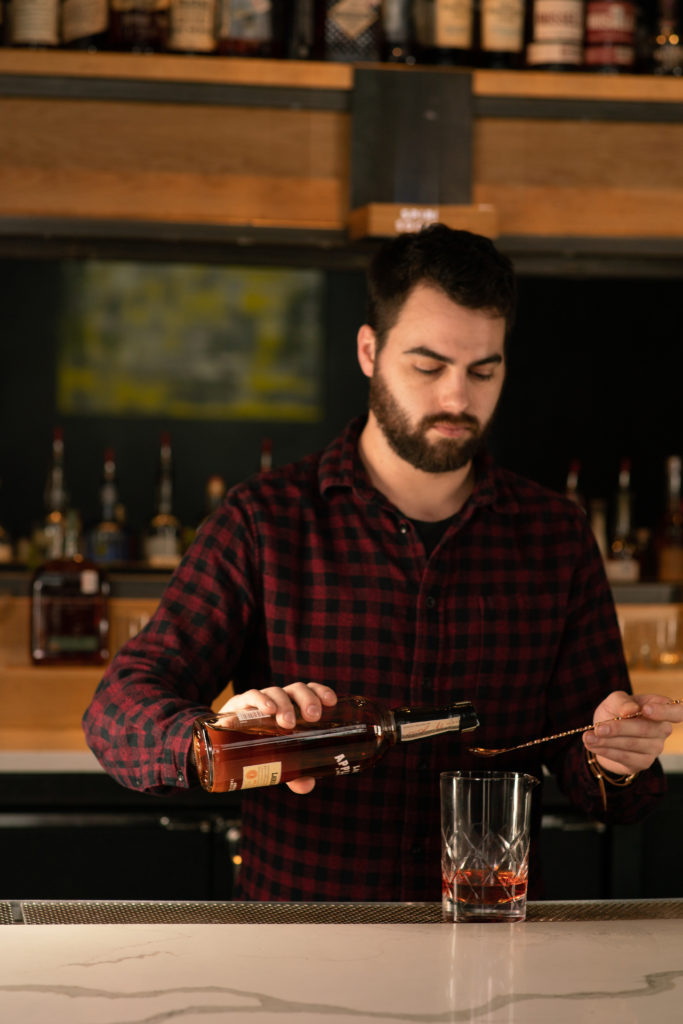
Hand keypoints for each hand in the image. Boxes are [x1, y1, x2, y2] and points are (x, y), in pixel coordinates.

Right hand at [217, 681, 337, 793]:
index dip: (320, 692)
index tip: (331, 702)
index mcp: (292, 707)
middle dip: (307, 699)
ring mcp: (258, 701)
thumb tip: (307, 785)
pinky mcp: (238, 705)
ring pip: (275, 691)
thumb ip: (294, 773)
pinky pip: (250, 696)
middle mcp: (278, 700)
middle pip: (296, 690)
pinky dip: (260, 700)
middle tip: (313, 716)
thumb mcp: (278, 760)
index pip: (310, 691)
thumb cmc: (258, 747)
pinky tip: (267, 710)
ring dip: (284, 704)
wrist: (222, 746)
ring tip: (288, 722)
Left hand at [583, 691, 681, 774]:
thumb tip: (631, 710)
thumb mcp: (614, 701)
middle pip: (645, 729)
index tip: (645, 709)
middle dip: (619, 728)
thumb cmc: (615, 712)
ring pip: (632, 744)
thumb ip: (622, 701)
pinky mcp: (644, 762)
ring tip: (588, 737)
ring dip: (607, 741)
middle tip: (598, 727)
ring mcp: (655, 747)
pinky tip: (592, 745)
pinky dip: (606, 750)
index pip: (677, 711)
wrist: (605, 734)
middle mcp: (662, 729)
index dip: (664, 711)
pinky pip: (625, 757)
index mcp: (660, 709)